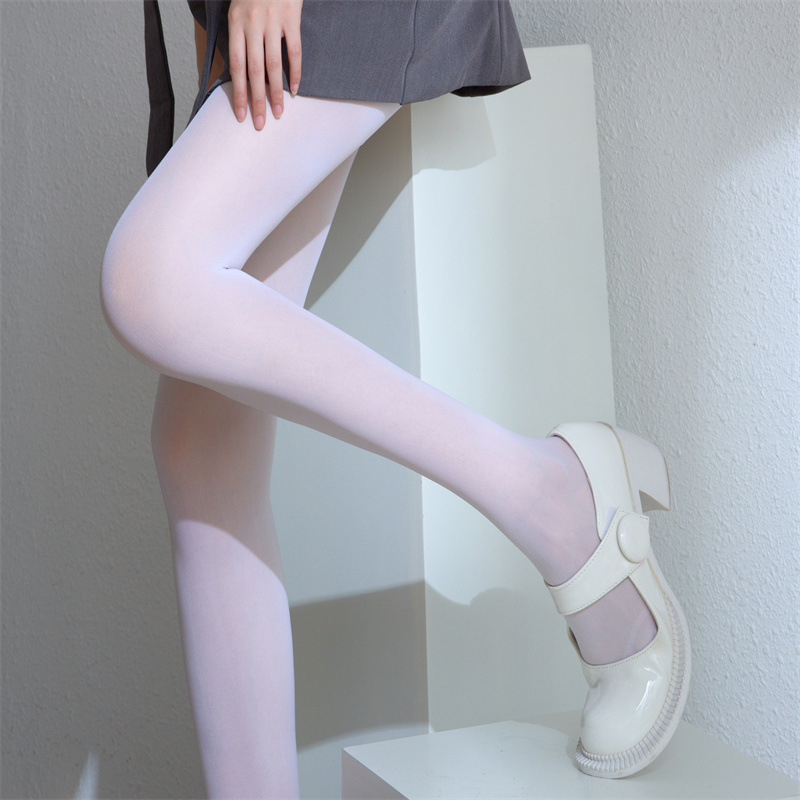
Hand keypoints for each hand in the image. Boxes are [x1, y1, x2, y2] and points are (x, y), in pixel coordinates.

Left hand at [227, 0, 302, 127]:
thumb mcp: (238, 11)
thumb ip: (238, 38)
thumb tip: (239, 73)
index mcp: (236, 24)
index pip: (236, 66)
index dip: (238, 92)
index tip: (240, 114)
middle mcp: (253, 24)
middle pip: (254, 71)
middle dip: (256, 100)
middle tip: (258, 123)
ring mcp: (273, 21)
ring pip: (273, 65)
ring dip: (275, 92)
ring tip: (278, 113)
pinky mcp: (292, 19)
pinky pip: (294, 51)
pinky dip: (295, 73)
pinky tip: (294, 90)